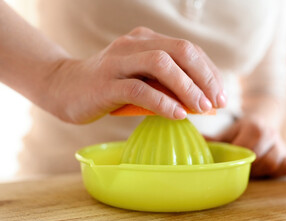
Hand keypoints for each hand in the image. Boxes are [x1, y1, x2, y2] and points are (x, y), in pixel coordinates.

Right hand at [40, 27, 225, 122]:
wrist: (63, 88)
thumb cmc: (110, 87)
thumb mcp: (142, 80)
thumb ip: (167, 85)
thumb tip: (202, 102)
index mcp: (146, 40)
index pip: (188, 49)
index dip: (210, 71)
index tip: (222, 94)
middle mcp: (134, 44)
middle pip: (180, 51)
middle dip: (205, 77)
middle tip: (217, 102)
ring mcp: (118, 61)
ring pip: (161, 64)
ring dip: (187, 87)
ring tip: (202, 108)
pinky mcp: (105, 83)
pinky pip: (139, 89)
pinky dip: (163, 102)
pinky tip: (178, 114)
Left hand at [208, 118, 285, 177]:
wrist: (263, 120)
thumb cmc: (240, 131)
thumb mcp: (227, 132)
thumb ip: (213, 140)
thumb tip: (195, 143)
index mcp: (255, 126)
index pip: (245, 149)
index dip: (236, 159)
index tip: (230, 161)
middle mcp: (272, 134)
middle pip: (259, 159)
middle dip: (247, 166)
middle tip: (239, 166)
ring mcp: (282, 146)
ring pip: (272, 165)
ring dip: (259, 170)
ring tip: (250, 168)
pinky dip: (275, 172)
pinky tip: (265, 169)